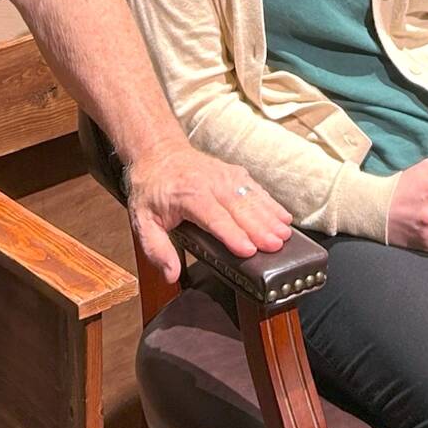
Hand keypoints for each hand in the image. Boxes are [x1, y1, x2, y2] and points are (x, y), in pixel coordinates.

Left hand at [124, 143, 292, 282]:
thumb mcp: (142, 221)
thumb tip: (171, 274)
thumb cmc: (151, 189)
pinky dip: (271, 203)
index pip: (214, 218)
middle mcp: (210, 183)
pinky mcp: (234, 173)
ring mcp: (225, 175)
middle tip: (275, 245)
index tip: (248, 250)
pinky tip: (284, 217)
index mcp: (188, 195)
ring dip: (270, 216)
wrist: (158, 153)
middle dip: (259, 227)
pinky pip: (255, 188)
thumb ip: (157, 249)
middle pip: (239, 208)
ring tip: (285, 234)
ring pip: (251, 197)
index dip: (232, 235)